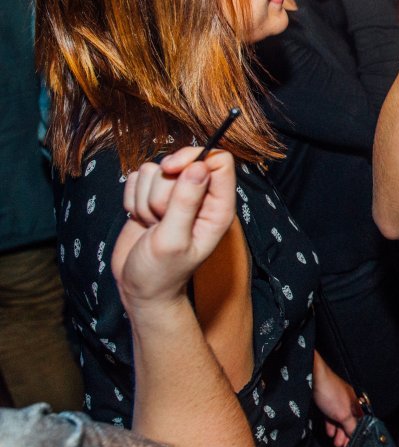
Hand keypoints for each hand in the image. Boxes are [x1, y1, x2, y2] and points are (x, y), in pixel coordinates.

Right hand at [114, 148, 236, 309]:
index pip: (218, 161)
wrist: (139, 288)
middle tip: (162, 220)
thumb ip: (186, 202)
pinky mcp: (151, 197)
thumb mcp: (173, 240)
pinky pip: (136, 179)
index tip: (170, 171)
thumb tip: (199, 166)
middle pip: (180, 163)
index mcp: (218, 207)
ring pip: (154, 170)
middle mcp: (200, 198)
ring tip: (153, 225)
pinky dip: (132, 199)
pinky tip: (141, 221)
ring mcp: (174, 196)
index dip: (192, 159)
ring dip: (145, 199)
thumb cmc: (161, 272)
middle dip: (162, 190)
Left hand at [312, 353, 359, 446]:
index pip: (361, 422)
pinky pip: (331, 416)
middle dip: (347, 435)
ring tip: (336, 443)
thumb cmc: (331, 393)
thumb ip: (352, 426)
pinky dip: (331, 425)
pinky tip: (330, 432)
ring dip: (339, 432)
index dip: (358, 434)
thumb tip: (358, 436)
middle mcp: (349, 402)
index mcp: (357, 403)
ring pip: (340, 420)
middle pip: (351, 422)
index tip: (354, 445)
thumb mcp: (344, 414)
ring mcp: (337, 402)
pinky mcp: (326, 402)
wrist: (313, 379)